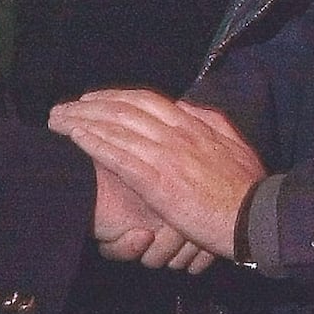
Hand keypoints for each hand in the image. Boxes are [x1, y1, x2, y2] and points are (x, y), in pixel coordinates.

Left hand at [51, 90, 264, 259]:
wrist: (257, 216)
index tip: (94, 98)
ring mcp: (166, 154)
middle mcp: (177, 132)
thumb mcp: (235, 146)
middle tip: (65, 107)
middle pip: (124, 108)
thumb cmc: (248, 188)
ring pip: (116, 128)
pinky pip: (118, 155)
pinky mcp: (158, 180)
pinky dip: (93, 143)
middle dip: (90, 105)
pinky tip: (74, 139)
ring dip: (82, 121)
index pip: (147, 100)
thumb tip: (191, 109)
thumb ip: (212, 125)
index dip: (116, 97)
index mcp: (194, 124)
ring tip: (57, 120)